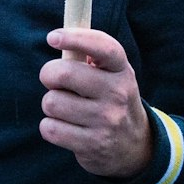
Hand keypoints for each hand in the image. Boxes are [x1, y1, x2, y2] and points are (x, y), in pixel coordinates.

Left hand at [39, 29, 153, 181]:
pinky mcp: (93, 145)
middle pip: (63, 73)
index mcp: (122, 71)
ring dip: (51, 105)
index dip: (75, 38)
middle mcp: (118, 94)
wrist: (134, 146)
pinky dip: (50, 127)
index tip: (52, 37)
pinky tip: (66, 128)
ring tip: (67, 109)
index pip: (103, 47)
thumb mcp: (111, 75)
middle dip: (48, 75)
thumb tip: (58, 38)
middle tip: (54, 81)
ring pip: (52, 102)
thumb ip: (88, 56)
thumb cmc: (111, 100)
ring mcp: (107, 121)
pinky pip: (49, 128)